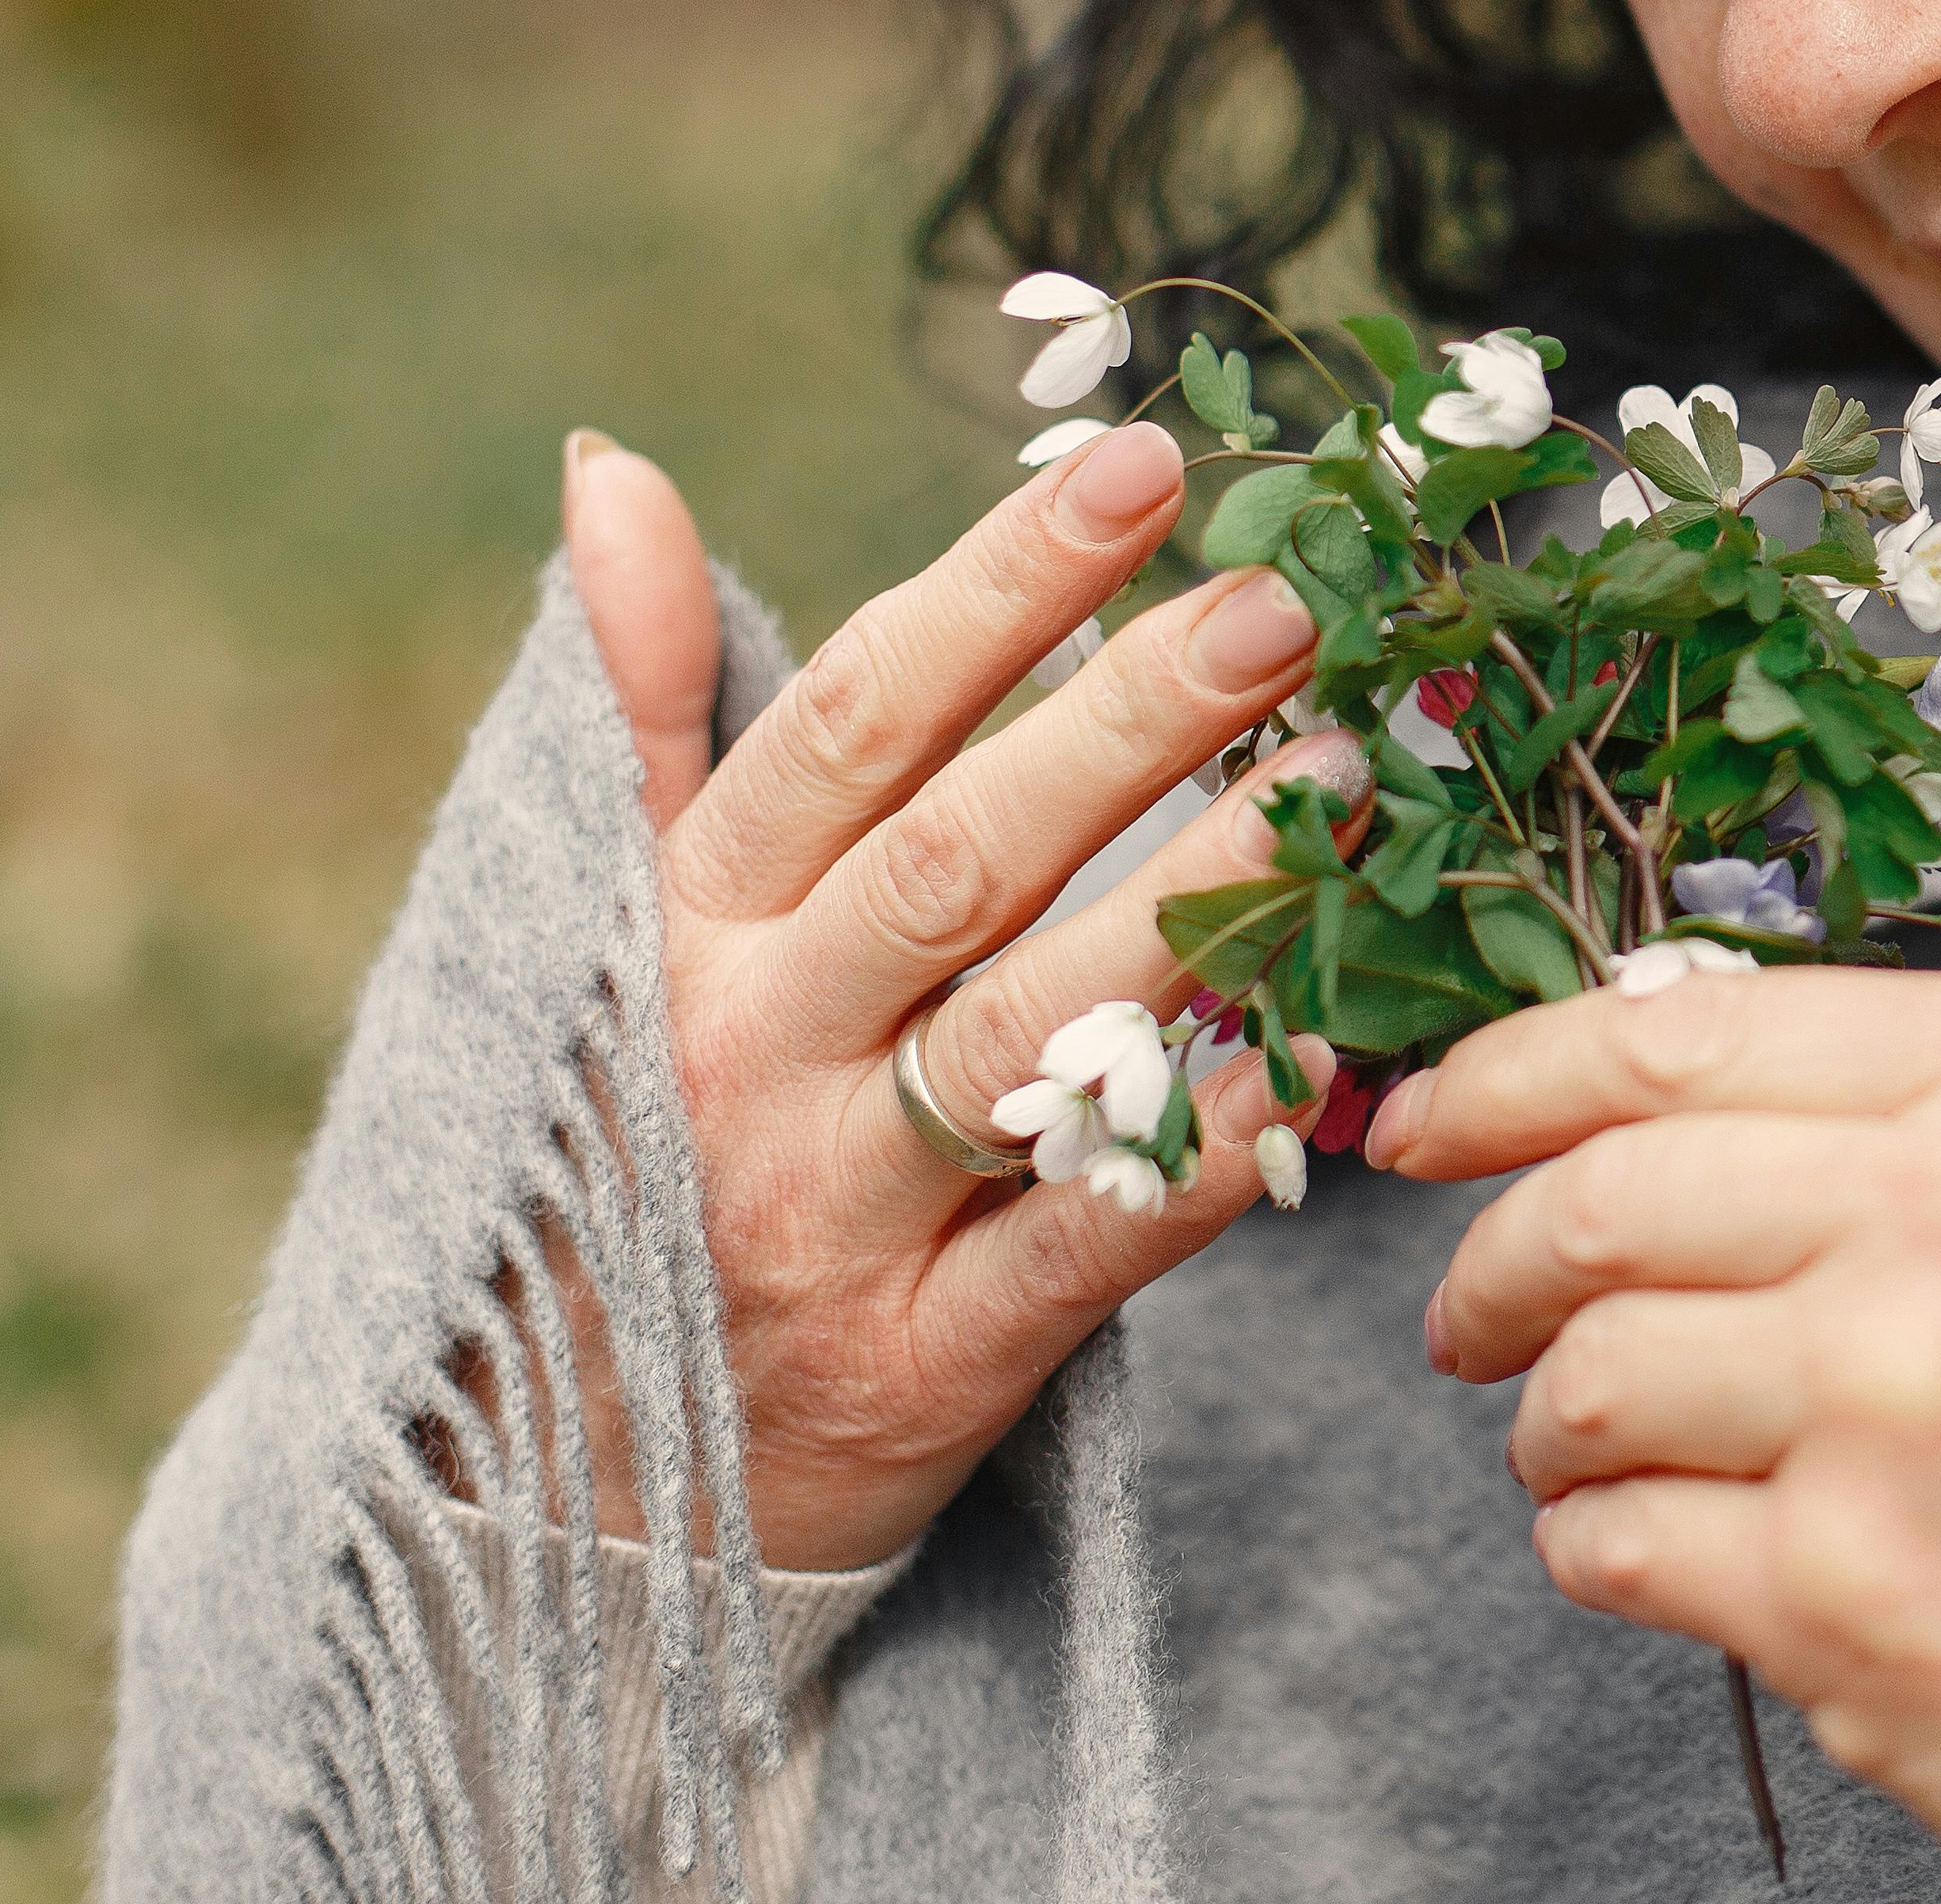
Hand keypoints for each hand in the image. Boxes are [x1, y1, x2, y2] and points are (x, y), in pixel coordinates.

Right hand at [555, 421, 1347, 1568]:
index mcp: (686, 927)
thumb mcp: (619, 919)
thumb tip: (613, 470)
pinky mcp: (931, 1360)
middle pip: (962, 857)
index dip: (999, 585)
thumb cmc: (647, 1129)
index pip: (853, 721)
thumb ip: (650, 703)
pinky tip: (1336, 1048)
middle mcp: (753, 1055)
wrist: (577, 1478)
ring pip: (1038, 1035)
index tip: (1144, 463)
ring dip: (1205, 899)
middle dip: (1133, 718)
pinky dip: (1213, 1147)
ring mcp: (838, 1213)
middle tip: (1294, 598)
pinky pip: (1096, 1240)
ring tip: (1363, 777)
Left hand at [1366, 970, 1940, 1903]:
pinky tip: (1693, 1568)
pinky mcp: (1843, 1595)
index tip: (1432, 1120)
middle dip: (1492, 1266)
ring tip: (1617, 1466)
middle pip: (1599, 1195)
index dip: (1514, 1073)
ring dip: (1556, 1433)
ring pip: (1583, 1378)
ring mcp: (1894, 1402)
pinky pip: (1609, 1546)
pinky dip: (1607, 1559)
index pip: (1685, 1029)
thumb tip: (1640, 1102)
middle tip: (1469, 1323)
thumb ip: (1925, 1126)